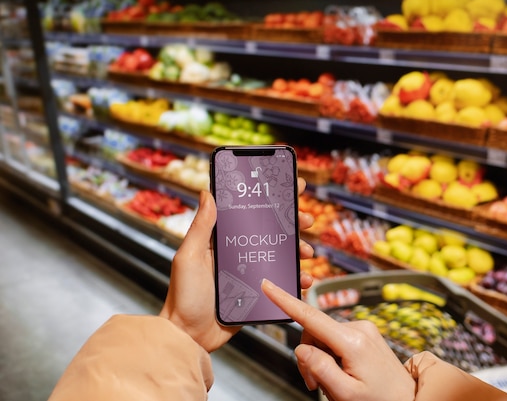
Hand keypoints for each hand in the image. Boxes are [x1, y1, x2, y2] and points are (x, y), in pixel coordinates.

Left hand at [160, 177, 314, 352]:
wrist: (189, 336)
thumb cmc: (183, 296)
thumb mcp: (190, 257)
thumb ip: (201, 227)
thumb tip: (207, 192)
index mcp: (222, 239)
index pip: (249, 212)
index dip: (270, 198)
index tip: (290, 185)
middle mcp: (238, 252)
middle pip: (271, 231)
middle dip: (293, 223)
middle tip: (306, 220)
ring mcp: (250, 272)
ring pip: (281, 254)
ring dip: (298, 250)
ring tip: (307, 252)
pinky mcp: (259, 293)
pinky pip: (282, 281)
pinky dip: (296, 278)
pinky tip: (304, 278)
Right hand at [261, 279, 416, 400]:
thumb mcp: (345, 393)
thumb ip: (319, 368)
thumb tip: (301, 348)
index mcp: (353, 342)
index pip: (311, 317)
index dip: (286, 301)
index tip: (269, 286)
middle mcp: (360, 328)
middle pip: (314, 333)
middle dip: (309, 357)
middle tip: (315, 384)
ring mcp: (364, 330)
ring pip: (324, 338)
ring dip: (321, 359)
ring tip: (331, 383)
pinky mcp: (366, 334)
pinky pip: (336, 339)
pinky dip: (332, 356)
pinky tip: (341, 373)